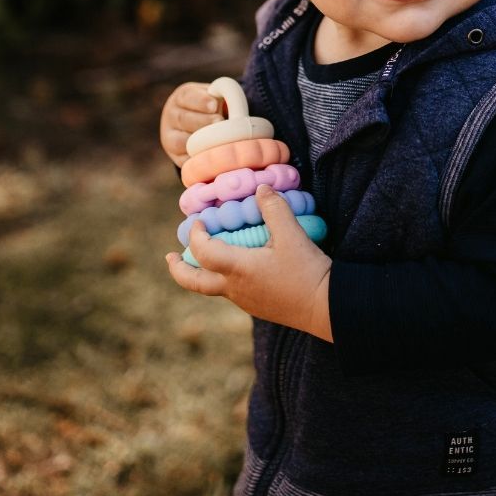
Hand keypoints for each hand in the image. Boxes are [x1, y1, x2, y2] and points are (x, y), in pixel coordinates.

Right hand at [160, 81, 222, 167]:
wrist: (197, 124)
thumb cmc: (211, 108)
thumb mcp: (215, 97)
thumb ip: (222, 97)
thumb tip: (234, 104)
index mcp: (181, 97)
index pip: (187, 97)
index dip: (200, 101)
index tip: (214, 105)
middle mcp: (171, 116)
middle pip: (182, 119)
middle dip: (203, 121)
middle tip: (219, 122)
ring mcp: (170, 137)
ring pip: (180, 141)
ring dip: (199, 142)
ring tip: (217, 140)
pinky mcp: (175, 156)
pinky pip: (184, 160)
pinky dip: (197, 159)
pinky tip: (211, 155)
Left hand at [165, 186, 333, 341]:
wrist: (325, 308)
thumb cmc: (306, 272)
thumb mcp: (292, 235)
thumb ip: (275, 208)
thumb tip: (261, 188)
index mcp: (237, 269)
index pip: (202, 251)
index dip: (196, 234)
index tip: (199, 221)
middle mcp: (234, 288)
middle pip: (193, 283)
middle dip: (178, 269)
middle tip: (170, 257)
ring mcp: (245, 301)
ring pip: (212, 287)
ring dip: (203, 272)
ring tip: (206, 257)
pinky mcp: (258, 307)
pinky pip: (231, 292)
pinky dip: (223, 278)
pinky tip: (239, 268)